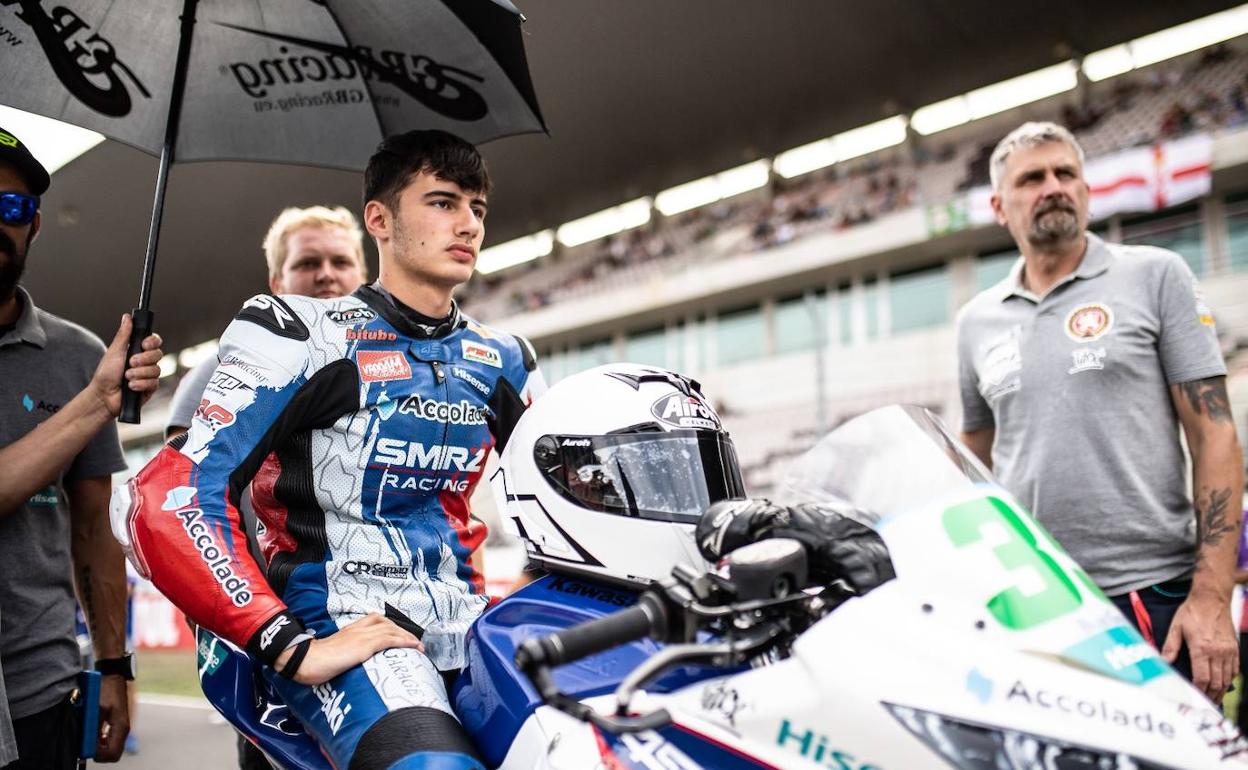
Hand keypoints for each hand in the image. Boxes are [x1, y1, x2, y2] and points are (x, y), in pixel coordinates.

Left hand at [90, 314, 162, 416]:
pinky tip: (131, 387)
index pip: (154, 341)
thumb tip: (127, 317)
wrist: (104, 396)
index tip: (144, 345)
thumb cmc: (106, 374)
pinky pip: (154, 383)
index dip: (152, 342)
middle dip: (143, 359)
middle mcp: (146, 362)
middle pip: (158, 354)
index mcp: (138, 351)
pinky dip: (140, 384)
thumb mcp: (114, 351)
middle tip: (130, 363)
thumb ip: (123, 334)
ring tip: (127, 378)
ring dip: (139, 374)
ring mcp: (149, 375)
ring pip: (156, 370)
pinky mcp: (151, 388)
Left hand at [94, 674, 129, 761]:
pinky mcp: (116, 723)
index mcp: (121, 727)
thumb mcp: (97, 708)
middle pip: (112, 753)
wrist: (112, 674)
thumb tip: (86, 744)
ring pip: (110, 746)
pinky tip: (91, 729)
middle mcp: (123, 729)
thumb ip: (93, 728)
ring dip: (97, 744)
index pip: (113, 754)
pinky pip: (108, 738)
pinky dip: (98, 738)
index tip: (86, 749)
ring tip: (87, 735)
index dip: (98, 755)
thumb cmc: (106, 688)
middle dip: (97, 751)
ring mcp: (121, 726)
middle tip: (85, 743)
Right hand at [275, 614, 422, 685]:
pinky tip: (414, 646)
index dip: (391, 627)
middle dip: (402, 630)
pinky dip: (404, 641)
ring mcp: (362, 635)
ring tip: (418, 645)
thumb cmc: (314, 661)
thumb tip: (351, 665)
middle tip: (414, 641)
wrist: (305, 660)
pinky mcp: (364, 644)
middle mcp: (358, 628)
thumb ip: (346, 655)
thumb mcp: (334, 653)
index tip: (401, 635)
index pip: (376, 621)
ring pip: (391, 629)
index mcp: (350, 629)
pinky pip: (390, 639)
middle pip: (386, 623)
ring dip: (407, 636)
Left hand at [1161, 592, 1238, 702]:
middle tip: (1205, 704)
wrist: (1212, 598)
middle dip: (1210, 695)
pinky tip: (1223, 684)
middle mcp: (1218, 651)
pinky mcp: (1235, 648)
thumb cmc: (1192, 611)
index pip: (1202, 678)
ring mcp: (1228, 650)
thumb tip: (1164, 662)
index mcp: (1202, 648)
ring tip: (1213, 699)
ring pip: (1227, 678)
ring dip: (1220, 691)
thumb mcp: (1176, 626)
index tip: (1194, 697)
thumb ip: (1170, 646)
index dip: (1199, 690)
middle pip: (1216, 682)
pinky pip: (1235, 669)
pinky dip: (1229, 679)